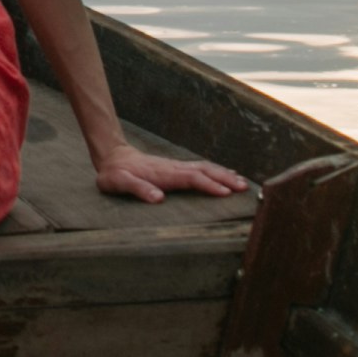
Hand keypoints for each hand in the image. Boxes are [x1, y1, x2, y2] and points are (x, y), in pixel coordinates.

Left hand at [95, 148, 247, 205]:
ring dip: (224, 174)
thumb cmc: (115, 174)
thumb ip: (137, 189)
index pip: (192, 179)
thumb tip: (158, 198)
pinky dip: (217, 171)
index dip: (209, 185)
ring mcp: (177, 167)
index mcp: (164, 174)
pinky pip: (201, 168)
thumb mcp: (119, 183)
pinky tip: (227, 174)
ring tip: (242, 183)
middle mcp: (174, 168)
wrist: (113, 158)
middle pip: (205, 171)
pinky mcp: (177, 168)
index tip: (226, 193)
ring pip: (206, 168)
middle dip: (225, 179)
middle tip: (244, 188)